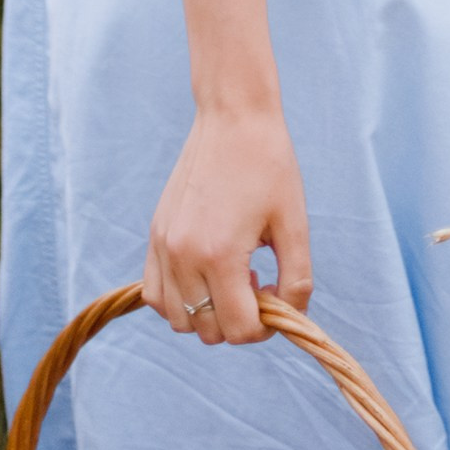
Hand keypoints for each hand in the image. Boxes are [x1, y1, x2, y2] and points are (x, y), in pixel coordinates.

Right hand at [142, 99, 312, 344]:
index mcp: (220, 255)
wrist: (233, 118)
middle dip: (238, 320)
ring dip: (207, 313)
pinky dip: (177, 300)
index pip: (239, 329)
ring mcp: (163, 245)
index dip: (265, 325)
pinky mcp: (154, 234)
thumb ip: (297, 280)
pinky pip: (153, 294)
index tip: (277, 294)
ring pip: (178, 319)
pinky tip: (204, 275)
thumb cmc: (270, 167)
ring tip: (231, 277)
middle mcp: (183, 255)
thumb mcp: (295, 225)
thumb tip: (286, 317)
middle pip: (208, 331)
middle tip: (258, 282)